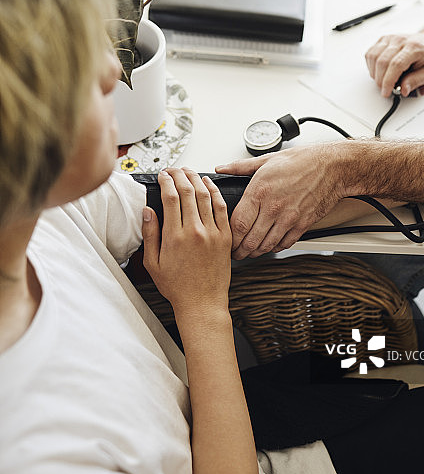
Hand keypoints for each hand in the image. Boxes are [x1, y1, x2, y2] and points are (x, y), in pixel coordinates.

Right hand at [142, 168, 231, 321]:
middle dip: (179, 175)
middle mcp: (195, 231)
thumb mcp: (153, 263)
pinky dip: (215, 192)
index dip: (166, 181)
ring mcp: (213, 233)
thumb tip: (147, 211)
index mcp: (175, 236)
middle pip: (188, 191)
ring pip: (205, 195)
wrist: (202, 303)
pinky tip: (209, 184)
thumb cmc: (177, 287)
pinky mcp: (226, 237)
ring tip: (189, 172)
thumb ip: (150, 234)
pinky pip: (222, 208)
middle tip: (174, 170)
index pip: (170, 197)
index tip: (162, 176)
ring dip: (196, 179)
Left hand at [215, 144, 344, 258]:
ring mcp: (289, 218)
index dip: (230, 237)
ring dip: (256, 252)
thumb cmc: (302, 161)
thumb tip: (222, 168)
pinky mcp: (302, 224)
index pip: (238, 224)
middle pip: (250, 240)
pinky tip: (270, 245)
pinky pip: (285, 243)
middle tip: (235, 252)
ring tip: (250, 252)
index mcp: (260, 191)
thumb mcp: (267, 160)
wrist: (332, 167)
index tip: (227, 240)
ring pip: (266, 245)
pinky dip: (275, 248)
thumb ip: (240, 166)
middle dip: (240, 250)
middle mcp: (273, 207)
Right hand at [365, 31, 423, 96]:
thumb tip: (403, 89)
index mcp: (414, 47)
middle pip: (382, 61)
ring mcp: (390, 39)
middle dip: (381, 80)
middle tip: (385, 89)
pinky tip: (379, 71)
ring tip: (383, 80)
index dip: (388, 81)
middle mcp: (400, 40)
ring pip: (373, 57)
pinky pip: (370, 54)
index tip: (386, 92)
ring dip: (375, 73)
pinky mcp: (383, 40)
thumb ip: (416, 81)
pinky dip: (371, 66)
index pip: (396, 64)